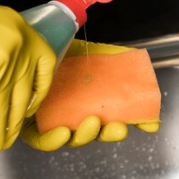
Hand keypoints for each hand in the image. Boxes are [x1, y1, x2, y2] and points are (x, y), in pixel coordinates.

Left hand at [20, 40, 159, 151]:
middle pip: (95, 133)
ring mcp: (53, 120)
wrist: (36, 37)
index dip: (131, 125)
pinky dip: (54, 141)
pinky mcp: (30, 124)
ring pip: (72, 138)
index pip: (113, 120)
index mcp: (92, 102)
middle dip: (109, 134)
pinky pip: (42, 140)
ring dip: (86, 135)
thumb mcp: (98, 54)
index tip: (148, 126)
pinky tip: (63, 132)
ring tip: (93, 122)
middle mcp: (74, 113)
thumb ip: (122, 67)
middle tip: (119, 127)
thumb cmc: (64, 48)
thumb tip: (144, 77)